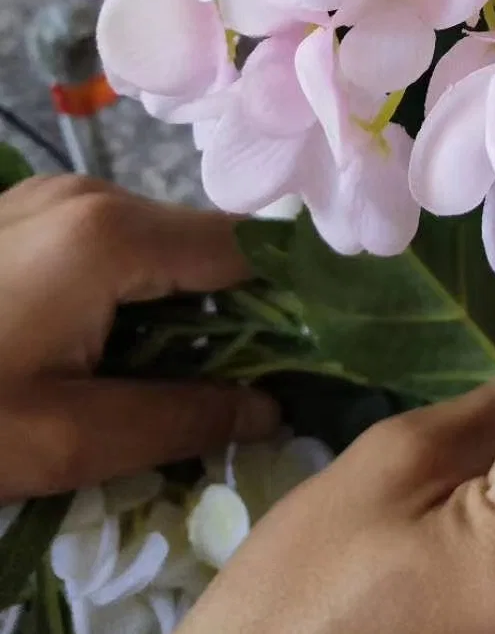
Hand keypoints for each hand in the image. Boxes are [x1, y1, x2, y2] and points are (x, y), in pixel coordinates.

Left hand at [0, 175, 278, 500]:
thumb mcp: (67, 440)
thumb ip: (180, 420)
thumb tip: (271, 412)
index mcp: (111, 234)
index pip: (245, 246)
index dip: (294, 293)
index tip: (324, 344)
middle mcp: (92, 192)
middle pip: (201, 242)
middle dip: (231, 308)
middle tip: (241, 381)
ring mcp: (53, 194)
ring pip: (156, 241)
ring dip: (178, 299)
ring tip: (173, 372)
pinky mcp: (26, 210)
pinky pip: (110, 239)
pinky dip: (132, 285)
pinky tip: (112, 343)